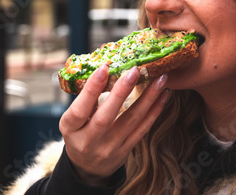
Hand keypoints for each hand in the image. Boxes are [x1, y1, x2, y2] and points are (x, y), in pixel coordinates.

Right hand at [59, 64, 169, 186]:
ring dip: (148, 98)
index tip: (104, 67)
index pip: (80, 110)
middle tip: (135, 70)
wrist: (88, 168)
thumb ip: (86, 100)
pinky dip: (154, 111)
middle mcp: (89, 141)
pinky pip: (143, 129)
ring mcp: (110, 147)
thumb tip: (105, 69)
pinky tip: (164, 96)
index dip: (91, 89)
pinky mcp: (126, 150)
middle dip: (122, 92)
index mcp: (71, 129)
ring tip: (160, 79)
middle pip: (106, 117)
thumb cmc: (80, 134)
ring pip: (131, 121)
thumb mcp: (73, 120)